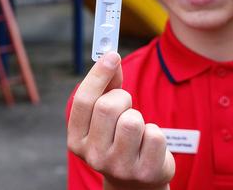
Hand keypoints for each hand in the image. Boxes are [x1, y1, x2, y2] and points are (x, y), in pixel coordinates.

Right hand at [67, 52, 174, 189]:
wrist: (134, 181)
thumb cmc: (116, 139)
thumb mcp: (104, 117)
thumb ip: (105, 87)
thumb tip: (110, 57)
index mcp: (76, 140)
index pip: (83, 100)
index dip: (98, 75)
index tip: (112, 54)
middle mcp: (93, 156)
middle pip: (107, 107)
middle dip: (122, 98)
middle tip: (125, 104)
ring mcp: (118, 166)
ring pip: (132, 121)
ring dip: (138, 117)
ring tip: (136, 129)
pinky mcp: (145, 172)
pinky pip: (155, 135)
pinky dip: (155, 133)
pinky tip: (148, 144)